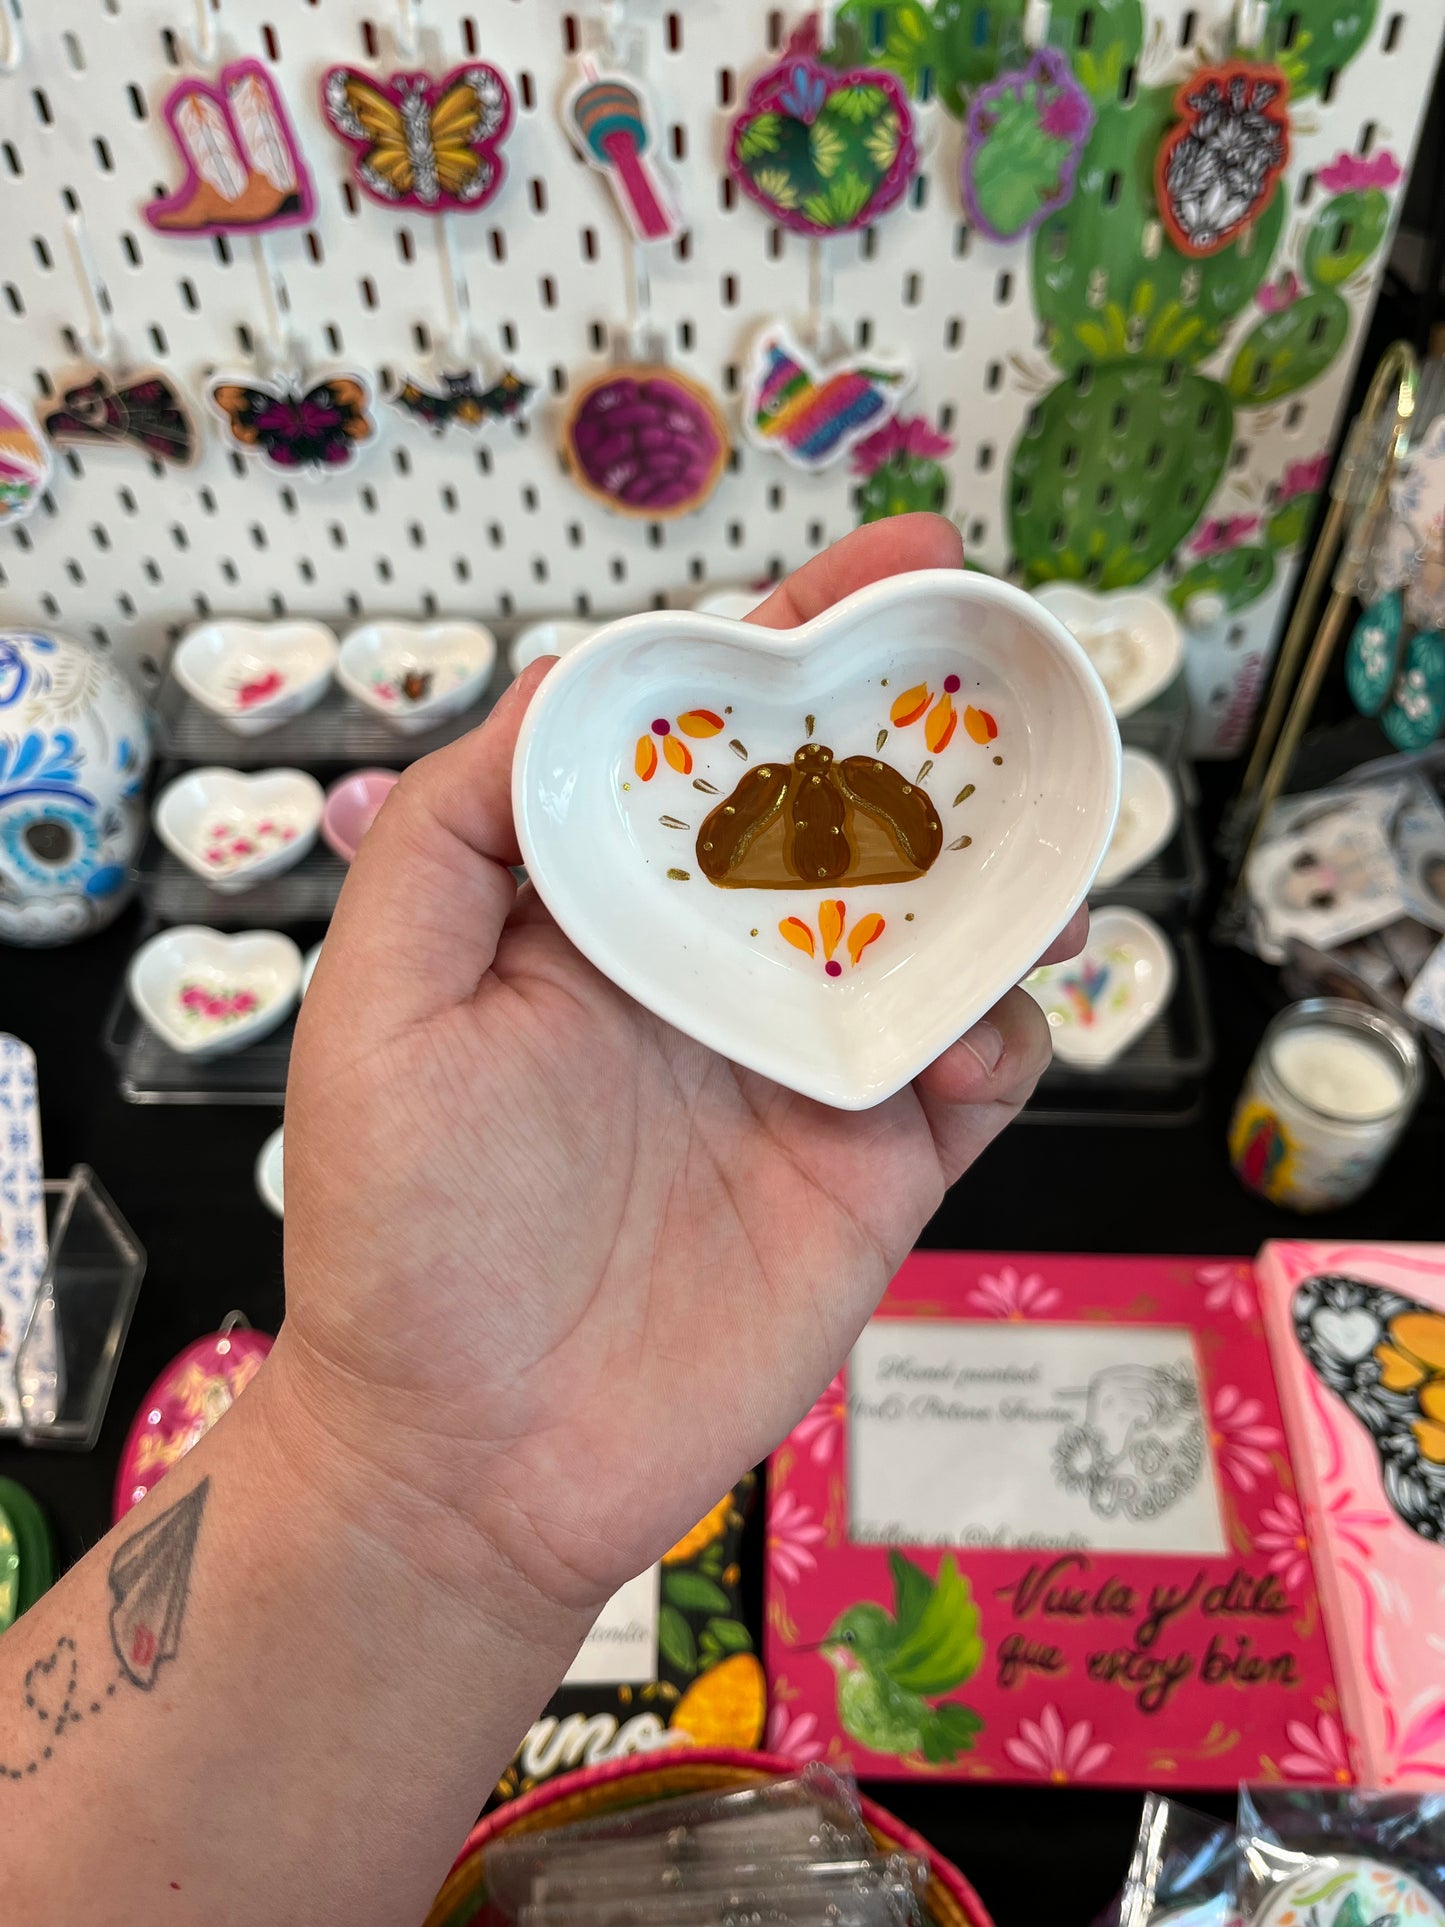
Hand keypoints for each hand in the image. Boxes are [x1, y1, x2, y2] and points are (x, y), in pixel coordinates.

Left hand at [278, 515, 1084, 1616]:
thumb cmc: (404, 1231)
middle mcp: (718, 970)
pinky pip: (976, 1075)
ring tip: (1041, 821)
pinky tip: (984, 1016)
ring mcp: (805, 1066)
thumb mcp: (381, 1004)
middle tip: (1007, 662)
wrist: (472, 1458)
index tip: (888, 565)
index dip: (797, 645)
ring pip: (936, 932)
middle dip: (933, 726)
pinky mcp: (874, 1170)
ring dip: (1000, 866)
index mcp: (608, 915)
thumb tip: (573, 677)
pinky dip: (1005, 1028)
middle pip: (848, 815)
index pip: (715, 745)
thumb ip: (457, 833)